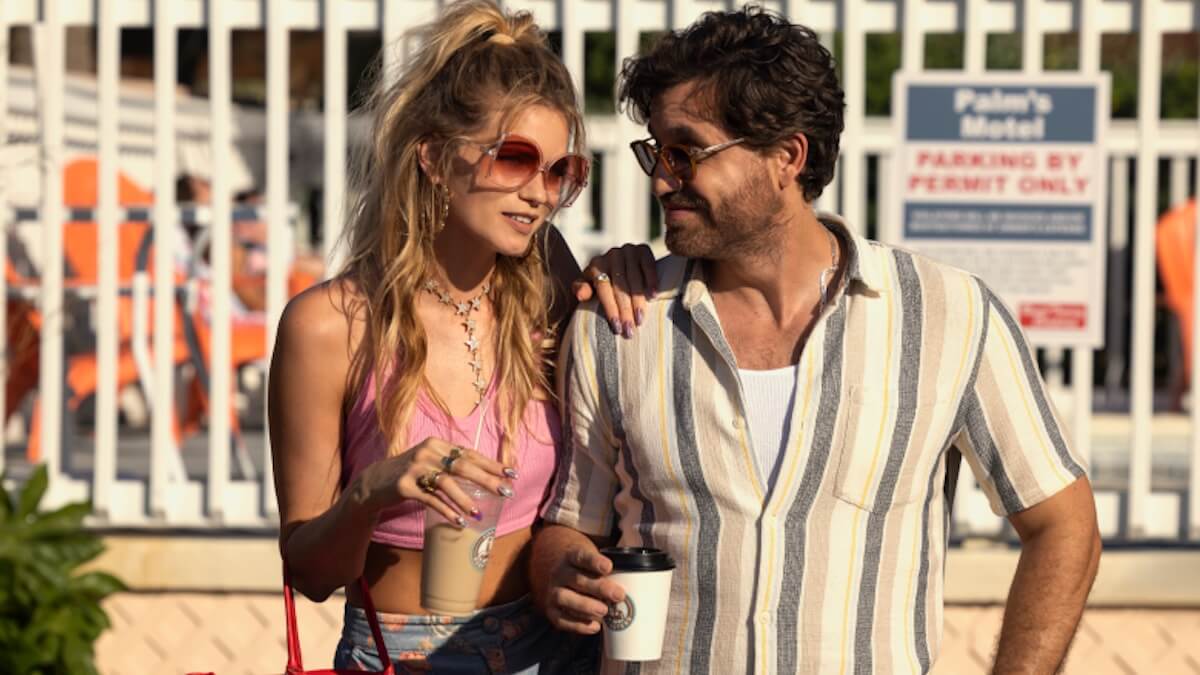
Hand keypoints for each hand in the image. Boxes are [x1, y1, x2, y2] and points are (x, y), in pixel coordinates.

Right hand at [354, 437, 514, 525]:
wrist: (375, 482)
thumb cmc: (411, 473)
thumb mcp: (431, 462)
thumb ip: (453, 463)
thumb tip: (487, 474)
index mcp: (437, 444)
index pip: (470, 454)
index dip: (492, 464)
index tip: (512, 473)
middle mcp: (427, 452)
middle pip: (463, 466)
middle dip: (487, 480)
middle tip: (506, 493)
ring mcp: (414, 468)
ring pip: (446, 483)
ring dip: (465, 500)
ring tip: (479, 513)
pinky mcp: (404, 486)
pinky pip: (430, 499)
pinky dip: (446, 510)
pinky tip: (459, 521)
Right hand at [542, 543, 626, 634]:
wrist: (564, 579)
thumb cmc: (589, 573)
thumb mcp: (596, 564)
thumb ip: (611, 573)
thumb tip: (635, 587)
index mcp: (571, 557)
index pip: (581, 556)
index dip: (594, 561)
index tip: (609, 567)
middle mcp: (559, 573)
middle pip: (577, 579)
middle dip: (599, 588)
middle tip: (618, 595)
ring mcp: (553, 592)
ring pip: (564, 598)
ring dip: (586, 606)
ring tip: (604, 611)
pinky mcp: (552, 611)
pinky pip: (561, 619)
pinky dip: (578, 625)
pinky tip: (595, 626)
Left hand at [573, 243, 657, 338]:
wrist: (618, 264)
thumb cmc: (601, 281)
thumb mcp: (588, 285)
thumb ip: (581, 289)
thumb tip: (582, 294)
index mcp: (596, 264)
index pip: (604, 288)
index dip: (611, 309)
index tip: (617, 328)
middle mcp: (611, 255)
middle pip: (620, 286)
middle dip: (625, 311)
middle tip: (630, 330)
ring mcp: (628, 250)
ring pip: (634, 279)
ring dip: (639, 301)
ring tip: (640, 320)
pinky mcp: (643, 249)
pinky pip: (648, 266)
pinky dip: (652, 281)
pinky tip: (654, 296)